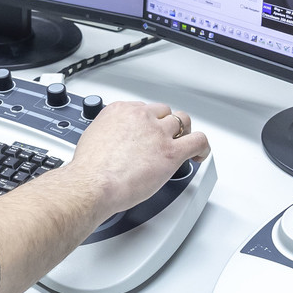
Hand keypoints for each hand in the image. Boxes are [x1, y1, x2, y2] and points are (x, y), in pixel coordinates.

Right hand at [64, 101, 209, 217]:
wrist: (93, 183)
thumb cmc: (90, 169)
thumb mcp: (93, 137)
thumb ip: (107, 133)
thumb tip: (111, 141)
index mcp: (121, 110)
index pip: (144, 109)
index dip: (149, 123)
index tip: (148, 134)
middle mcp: (142, 117)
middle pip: (165, 112)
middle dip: (166, 125)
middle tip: (165, 140)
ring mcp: (158, 133)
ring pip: (184, 121)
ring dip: (185, 133)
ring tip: (183, 146)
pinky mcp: (172, 152)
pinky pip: (198, 141)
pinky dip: (202, 147)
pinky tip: (198, 155)